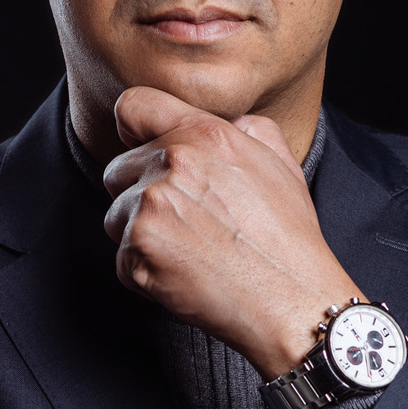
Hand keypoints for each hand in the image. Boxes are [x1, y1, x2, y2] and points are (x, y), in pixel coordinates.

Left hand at [102, 87, 362, 377]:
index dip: (132, 130)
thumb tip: (227, 123)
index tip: (139, 148)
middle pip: (118, 170)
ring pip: (116, 216)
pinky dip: (145, 274)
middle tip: (186, 224)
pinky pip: (122, 260)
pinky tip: (184, 277)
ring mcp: (150, 207)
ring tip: (189, 253)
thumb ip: (247, 129)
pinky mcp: (138, 251)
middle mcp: (172, 163)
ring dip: (141, 236)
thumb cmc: (289, 240)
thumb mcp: (281, 164)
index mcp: (204, 135)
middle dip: (140, 195)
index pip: (133, 106)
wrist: (291, 302)